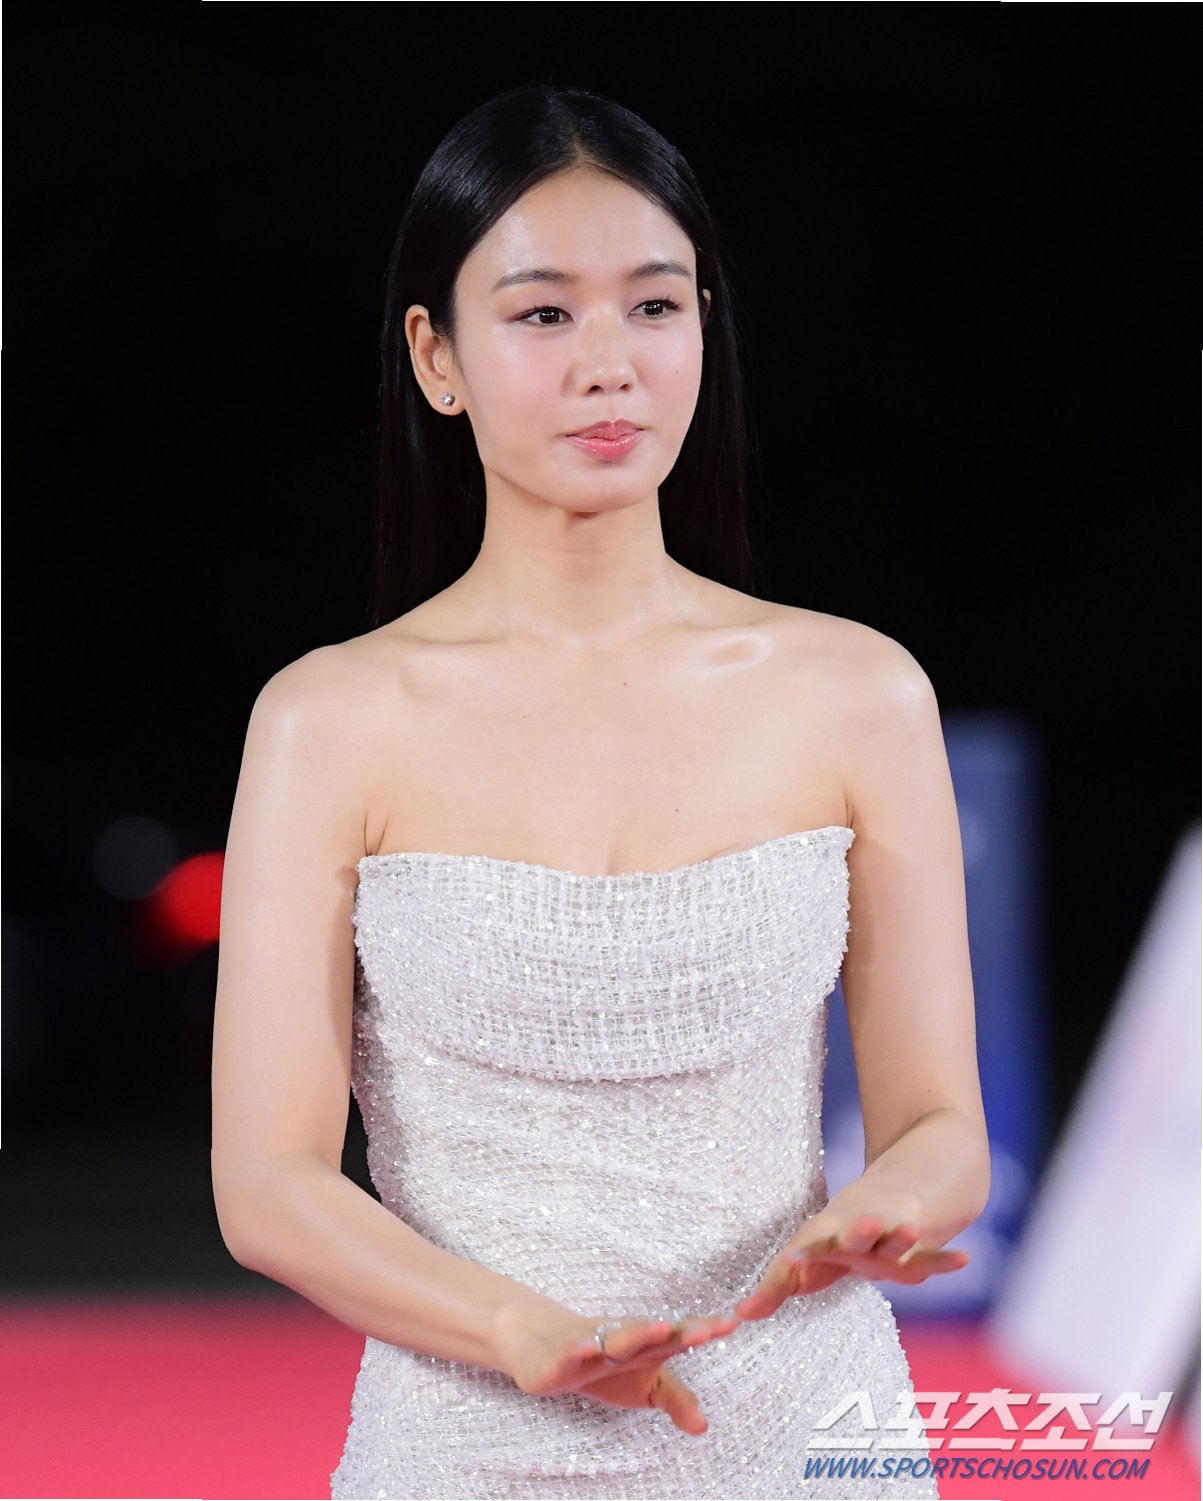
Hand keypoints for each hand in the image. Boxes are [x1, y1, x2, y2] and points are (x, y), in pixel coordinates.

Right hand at [494, 1304, 741, 1435]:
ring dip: (638, 1332)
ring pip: (616, 1339)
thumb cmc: (603, 1366)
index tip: (732, 1324)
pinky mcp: (559, 1358)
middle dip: (678, 1332)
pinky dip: (577, 1350)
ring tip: (661, 1327)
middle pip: (653, 1335)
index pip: (677, 1338)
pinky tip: (587, 1348)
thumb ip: (675, 1401)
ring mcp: (590, 1345)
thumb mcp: (643, 1387)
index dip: (702, 1332)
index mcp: (644, 1347)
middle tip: (706, 1329)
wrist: (542, 1345)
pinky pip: (569, 1354)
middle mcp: (621, 1340)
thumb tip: (705, 1427)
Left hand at [733, 1187, 969, 1321]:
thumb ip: (783, 1284)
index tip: (776, 1277)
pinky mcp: (919, 1237)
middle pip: (849, 1235)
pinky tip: (964, 1260)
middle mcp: (854, 1230)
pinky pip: (934, 1254)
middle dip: (852, 1235)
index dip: (788, 1269)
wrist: (899, 1188)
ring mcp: (888, 1231)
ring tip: (907, 1230)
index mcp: (823, 1236)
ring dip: (898, 1235)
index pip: (801, 1255)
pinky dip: (946, 1259)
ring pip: (893, 1237)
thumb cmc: (844, 1234)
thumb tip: (739, 1316)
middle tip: (847, 1237)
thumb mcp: (814, 1254)